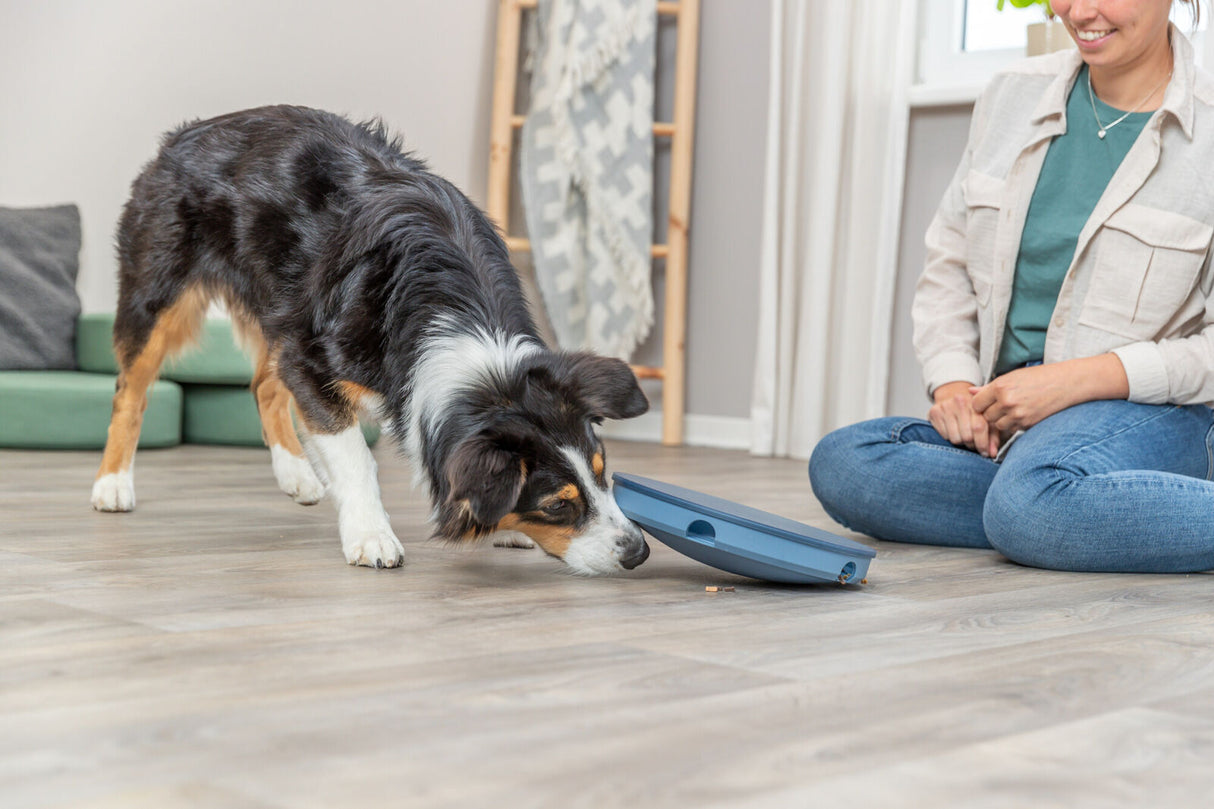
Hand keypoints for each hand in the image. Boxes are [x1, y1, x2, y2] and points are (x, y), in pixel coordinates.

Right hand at [928, 380, 1000, 457]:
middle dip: (971, 445)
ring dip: (961, 442)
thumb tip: (991, 453)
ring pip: (955, 438)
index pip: (979, 427)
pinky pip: (944, 436)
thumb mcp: (986, 420)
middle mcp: (960, 401)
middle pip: (967, 435)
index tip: (984, 453)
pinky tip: (953, 431)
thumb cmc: (972, 410)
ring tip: (963, 436)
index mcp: (976, 402)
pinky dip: (950, 437)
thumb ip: (992, 437)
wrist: (952, 395)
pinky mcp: (935, 412)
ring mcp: (946, 406)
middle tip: (972, 443)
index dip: (982, 444)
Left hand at [969, 354, 1129, 435]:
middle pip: (985, 417)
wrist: (1066, 383)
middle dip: (989, 414)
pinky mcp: (1028, 424)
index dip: (979, 405)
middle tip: (999, 407)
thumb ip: (989, 388)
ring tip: (1012, 410)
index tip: (985, 402)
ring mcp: (1018, 415)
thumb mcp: (1012, 377)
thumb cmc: (1038, 377)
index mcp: (1000, 387)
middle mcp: (1007, 401)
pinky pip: (1011, 429)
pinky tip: (1021, 415)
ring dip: (1001, 421)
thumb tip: (969, 392)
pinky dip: (1013, 425)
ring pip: (997, 426)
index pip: (976, 404)